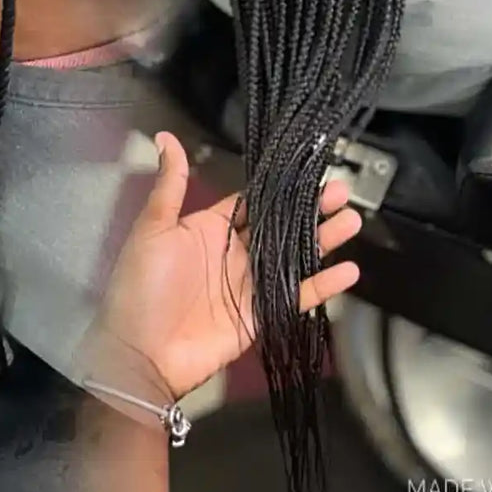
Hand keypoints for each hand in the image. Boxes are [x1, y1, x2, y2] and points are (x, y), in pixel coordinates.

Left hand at [78, 132, 361, 406]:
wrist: (140, 353)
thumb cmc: (142, 286)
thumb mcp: (153, 228)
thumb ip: (171, 184)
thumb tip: (167, 138)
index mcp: (210, 229)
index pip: (253, 202)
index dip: (280, 188)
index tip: (310, 170)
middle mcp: (235, 254)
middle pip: (281, 226)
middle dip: (311, 208)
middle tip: (342, 191)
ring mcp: (251, 286)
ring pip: (295, 256)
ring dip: (324, 240)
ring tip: (352, 220)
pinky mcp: (262, 316)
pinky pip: (298, 297)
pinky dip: (324, 285)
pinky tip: (349, 270)